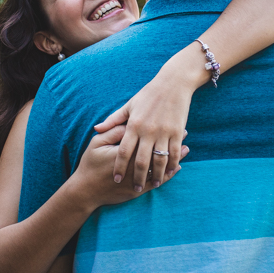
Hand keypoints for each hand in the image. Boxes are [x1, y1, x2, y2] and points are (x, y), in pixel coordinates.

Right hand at [75, 124, 188, 206]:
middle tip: (185, 131)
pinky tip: (176, 167)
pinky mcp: (137, 191)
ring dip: (174, 158)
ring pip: (160, 167)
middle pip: (156, 151)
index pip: (145, 136)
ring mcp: (136, 179)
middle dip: (171, 141)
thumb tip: (129, 122)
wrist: (86, 191)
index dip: (159, 127)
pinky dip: (168, 174)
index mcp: (123, 150)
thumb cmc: (91, 164)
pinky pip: (157, 181)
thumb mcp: (97, 143)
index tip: (171, 119)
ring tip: (186, 149)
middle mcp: (132, 165)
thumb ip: (114, 131)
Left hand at [94, 61, 198, 191]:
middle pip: (141, 160)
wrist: (173, 83)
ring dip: (156, 175)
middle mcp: (148, 131)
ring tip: (153, 184)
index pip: (123, 151)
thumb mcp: (129, 105)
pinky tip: (169, 172)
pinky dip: (172, 164)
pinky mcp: (177, 132)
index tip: (116, 179)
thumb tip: (96, 129)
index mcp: (134, 125)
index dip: (119, 167)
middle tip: (135, 188)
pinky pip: (174, 152)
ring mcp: (164, 132)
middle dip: (138, 177)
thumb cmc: (149, 94)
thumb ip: (113, 120)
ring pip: (159, 160)